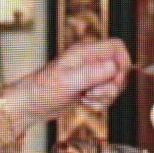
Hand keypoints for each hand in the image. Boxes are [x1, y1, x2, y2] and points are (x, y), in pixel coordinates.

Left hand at [13, 38, 132, 121]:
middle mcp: (90, 61)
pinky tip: (84, 103)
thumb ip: (91, 74)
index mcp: (86, 51)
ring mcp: (90, 75)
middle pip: (119, 69)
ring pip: (114, 85)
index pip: (117, 47)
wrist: (30, 105)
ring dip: (106, 97)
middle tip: (93, 92)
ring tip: (85, 98)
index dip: (123, 62)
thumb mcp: (67, 82)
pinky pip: (107, 96)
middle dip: (112, 86)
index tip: (114, 79)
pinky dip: (100, 103)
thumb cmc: (42, 90)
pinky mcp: (89, 88)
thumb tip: (114, 67)